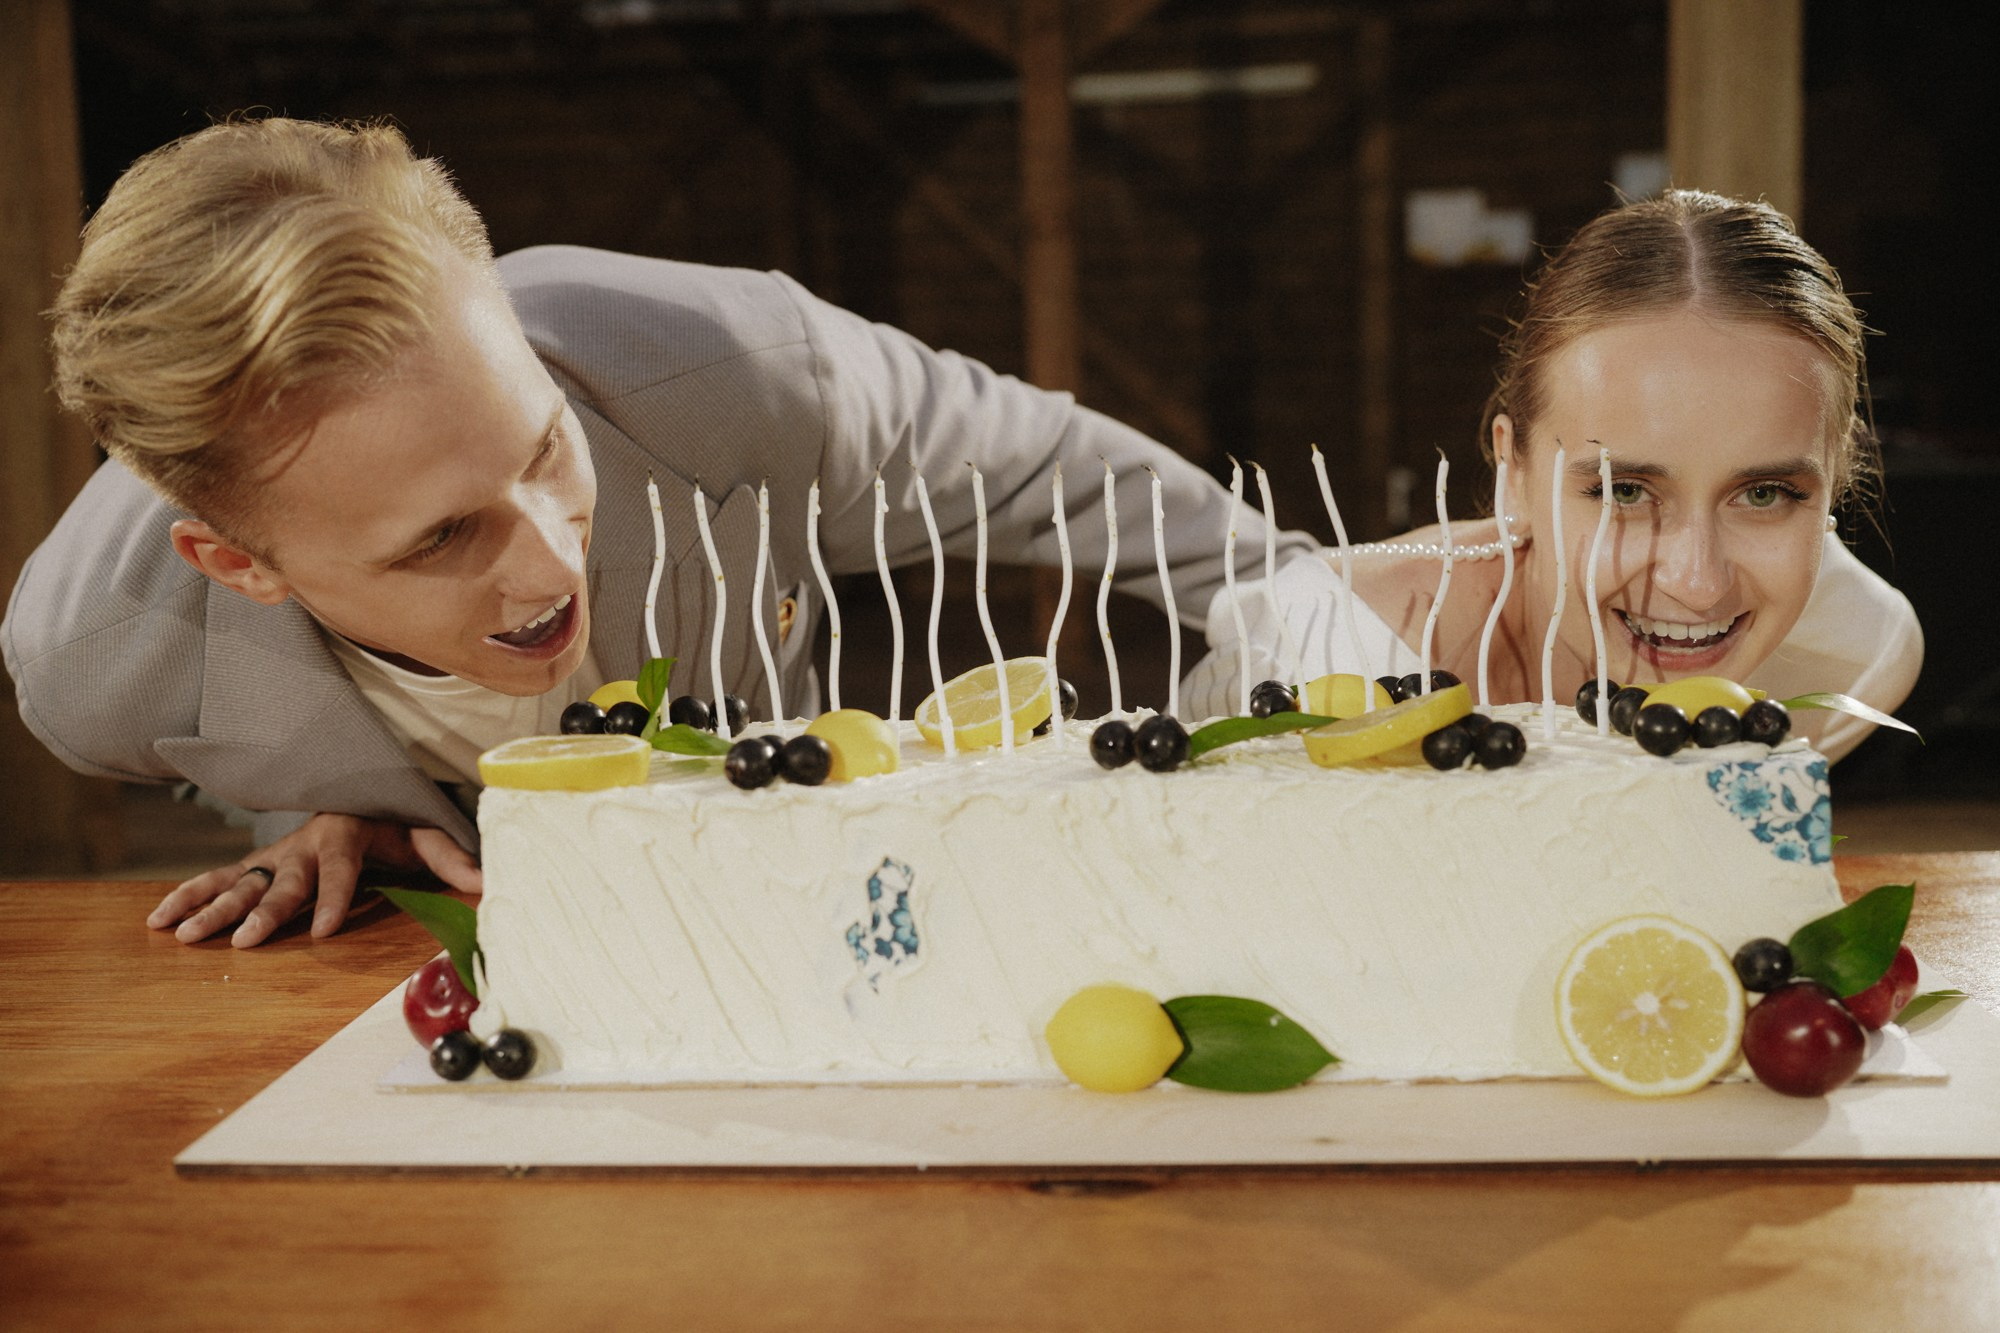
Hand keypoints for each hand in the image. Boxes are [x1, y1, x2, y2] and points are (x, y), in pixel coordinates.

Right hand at [146, 814, 482, 947]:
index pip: (339, 869)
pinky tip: (160, 920)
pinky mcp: (259, 866)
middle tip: (242, 941)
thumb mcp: (429, 832)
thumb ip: (452, 857)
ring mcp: (276, 855)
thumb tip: (486, 882)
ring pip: (240, 880)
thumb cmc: (397, 820)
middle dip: (262, 910)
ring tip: (179, 933)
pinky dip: (190, 896)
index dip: (331, 898)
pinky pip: (220, 880)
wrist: (362, 794)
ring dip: (210, 905)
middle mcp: (303, 844)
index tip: (321, 930)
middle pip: (281, 880)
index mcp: (345, 833)